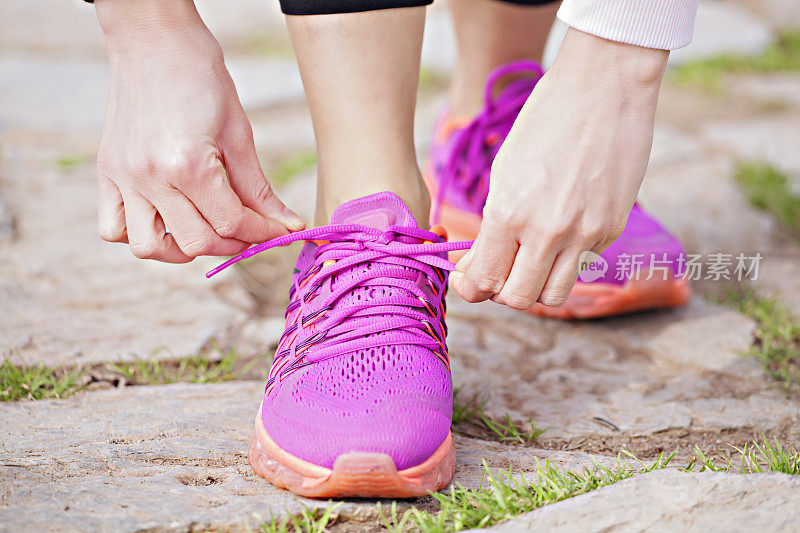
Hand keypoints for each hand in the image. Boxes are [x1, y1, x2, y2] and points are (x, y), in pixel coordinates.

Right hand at [95, 0, 303, 262]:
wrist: (154, 38)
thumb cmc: (201, 76)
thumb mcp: (239, 133)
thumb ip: (259, 188)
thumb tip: (287, 224)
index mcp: (187, 165)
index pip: (231, 223)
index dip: (261, 233)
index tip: (278, 231)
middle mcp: (150, 177)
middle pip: (196, 241)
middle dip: (231, 245)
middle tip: (248, 233)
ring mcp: (123, 178)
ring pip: (148, 247)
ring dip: (182, 250)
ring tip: (205, 231)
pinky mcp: (106, 172)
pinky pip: (113, 227)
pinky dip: (140, 234)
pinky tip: (167, 219)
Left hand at [450, 28, 668, 308]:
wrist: (605, 88)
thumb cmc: (544, 122)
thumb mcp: (505, 172)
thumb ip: (494, 225)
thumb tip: (482, 265)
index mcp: (510, 213)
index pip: (483, 280)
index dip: (469, 286)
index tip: (466, 277)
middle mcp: (548, 231)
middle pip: (517, 299)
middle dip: (500, 291)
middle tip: (497, 269)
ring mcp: (585, 234)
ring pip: (553, 297)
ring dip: (535, 286)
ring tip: (528, 260)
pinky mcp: (613, 230)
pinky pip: (581, 267)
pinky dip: (564, 262)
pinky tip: (560, 232)